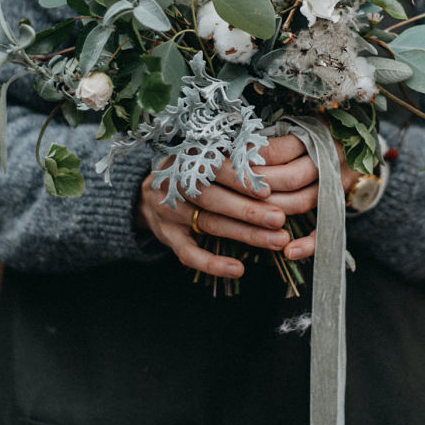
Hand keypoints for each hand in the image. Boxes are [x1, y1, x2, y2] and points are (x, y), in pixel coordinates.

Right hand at [136, 134, 343, 278]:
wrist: (145, 193)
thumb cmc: (189, 170)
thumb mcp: (203, 154)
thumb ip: (233, 156)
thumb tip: (275, 155)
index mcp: (187, 158)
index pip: (216, 168)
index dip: (241, 180)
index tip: (268, 190)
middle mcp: (175, 184)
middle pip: (214, 199)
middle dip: (249, 210)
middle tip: (280, 219)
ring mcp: (169, 212)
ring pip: (210, 224)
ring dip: (245, 234)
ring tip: (277, 241)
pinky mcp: (167, 237)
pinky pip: (189, 254)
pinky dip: (213, 263)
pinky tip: (238, 269)